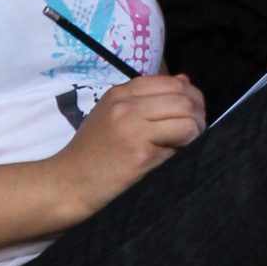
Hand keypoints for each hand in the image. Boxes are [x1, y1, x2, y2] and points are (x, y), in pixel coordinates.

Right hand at [51, 71, 205, 222]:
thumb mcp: (112, 115)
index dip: (190, 95)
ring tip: (188, 144)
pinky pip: (180, 142)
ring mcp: (134, 128)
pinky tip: (176, 156)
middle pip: (183, 96)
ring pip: (186, 117)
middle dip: (198, 113)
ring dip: (196, 131)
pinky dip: (186, 148)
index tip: (193, 113)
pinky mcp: (141, 154)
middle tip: (197, 131)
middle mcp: (127, 105)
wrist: (68, 185)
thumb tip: (185, 81)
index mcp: (121, 93)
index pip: (171, 81)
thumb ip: (146, 99)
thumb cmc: (91, 154)